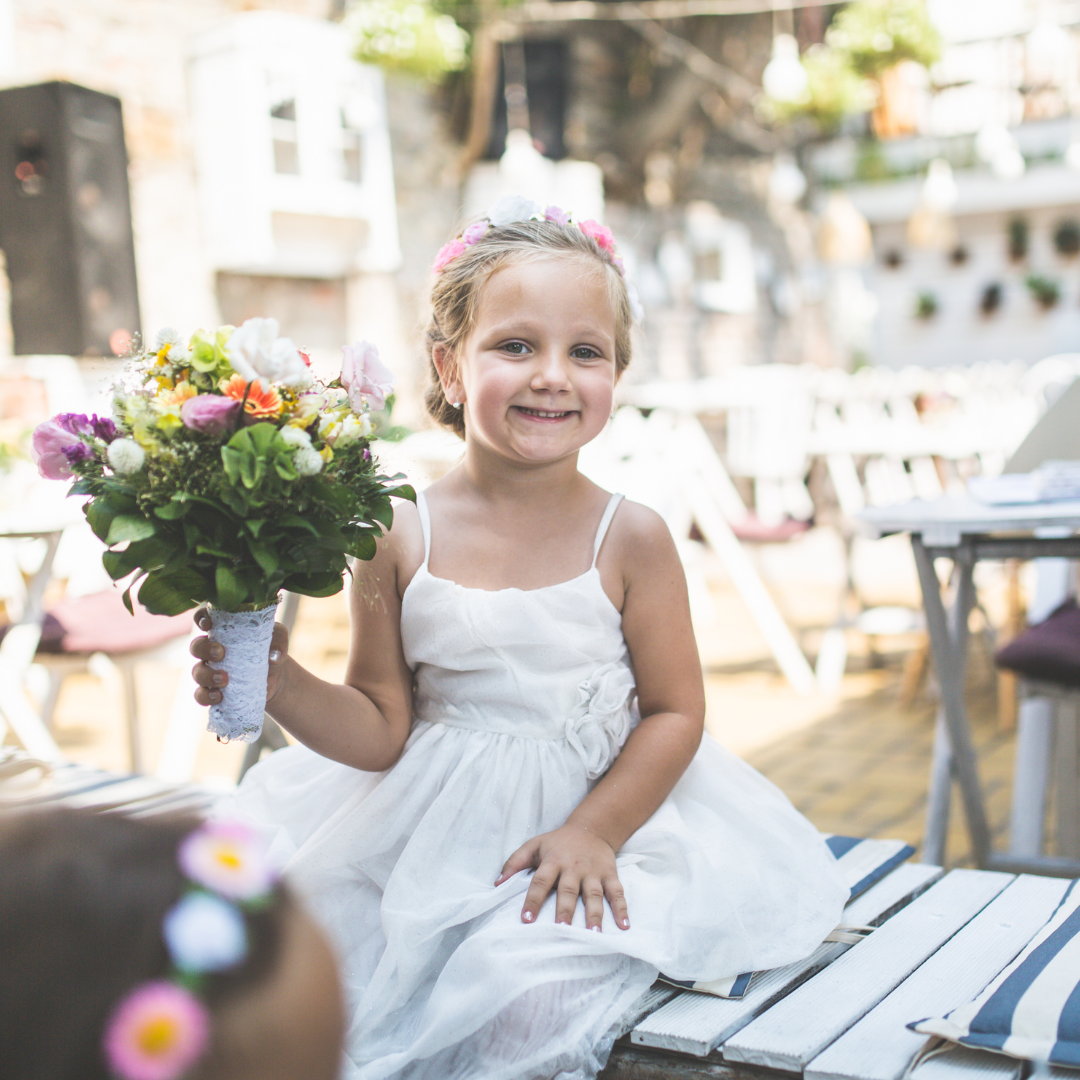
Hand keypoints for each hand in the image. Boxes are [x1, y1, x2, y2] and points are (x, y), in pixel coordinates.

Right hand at [189, 605, 289, 707]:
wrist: (277, 677)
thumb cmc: (272, 648)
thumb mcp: (278, 638)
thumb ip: (277, 640)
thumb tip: (274, 655)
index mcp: (223, 630)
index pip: (204, 618)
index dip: (201, 619)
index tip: (208, 624)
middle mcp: (212, 649)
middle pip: (196, 646)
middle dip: (203, 649)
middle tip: (220, 653)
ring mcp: (211, 670)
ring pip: (197, 672)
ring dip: (207, 675)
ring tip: (225, 679)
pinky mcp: (214, 689)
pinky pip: (201, 694)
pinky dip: (206, 696)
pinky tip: (218, 696)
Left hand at [495, 823, 629, 931]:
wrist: (591, 828)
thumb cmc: (558, 842)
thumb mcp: (534, 845)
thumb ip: (515, 862)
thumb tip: (497, 883)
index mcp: (553, 860)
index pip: (540, 881)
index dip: (533, 900)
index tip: (526, 920)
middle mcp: (573, 867)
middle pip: (568, 890)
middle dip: (565, 910)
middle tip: (562, 931)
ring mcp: (593, 872)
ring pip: (594, 894)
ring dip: (594, 914)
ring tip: (593, 934)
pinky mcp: (610, 874)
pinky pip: (617, 892)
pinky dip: (622, 908)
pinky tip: (624, 925)